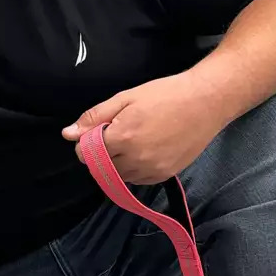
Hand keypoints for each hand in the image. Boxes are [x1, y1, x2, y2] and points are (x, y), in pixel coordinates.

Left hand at [61, 71, 230, 183]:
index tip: (98, 131)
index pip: (86, 154)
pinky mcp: (165, 175)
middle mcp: (136, 159)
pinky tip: (143, 151)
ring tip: (132, 141)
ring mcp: (152, 169)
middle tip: (116, 134)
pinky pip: (138, 180)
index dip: (87, 143)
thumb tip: (68, 134)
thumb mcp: (125, 99)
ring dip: (116, 164)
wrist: (207, 101)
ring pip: (119, 176)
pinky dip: (133, 170)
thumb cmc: (165, 94)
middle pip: (101, 168)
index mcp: (122, 138)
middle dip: (101, 154)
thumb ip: (94, 118)